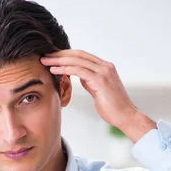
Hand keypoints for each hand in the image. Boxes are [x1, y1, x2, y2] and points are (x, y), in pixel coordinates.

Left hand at [41, 50, 155, 141]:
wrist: (126, 116)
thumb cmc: (113, 107)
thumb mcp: (98, 90)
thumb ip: (90, 81)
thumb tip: (80, 76)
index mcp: (105, 67)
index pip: (82, 56)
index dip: (66, 55)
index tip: (53, 57)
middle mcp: (105, 66)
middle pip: (78, 54)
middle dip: (60, 54)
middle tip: (45, 55)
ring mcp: (104, 72)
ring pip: (77, 60)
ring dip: (59, 60)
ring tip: (45, 61)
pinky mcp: (101, 80)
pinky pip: (79, 70)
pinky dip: (65, 69)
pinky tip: (54, 70)